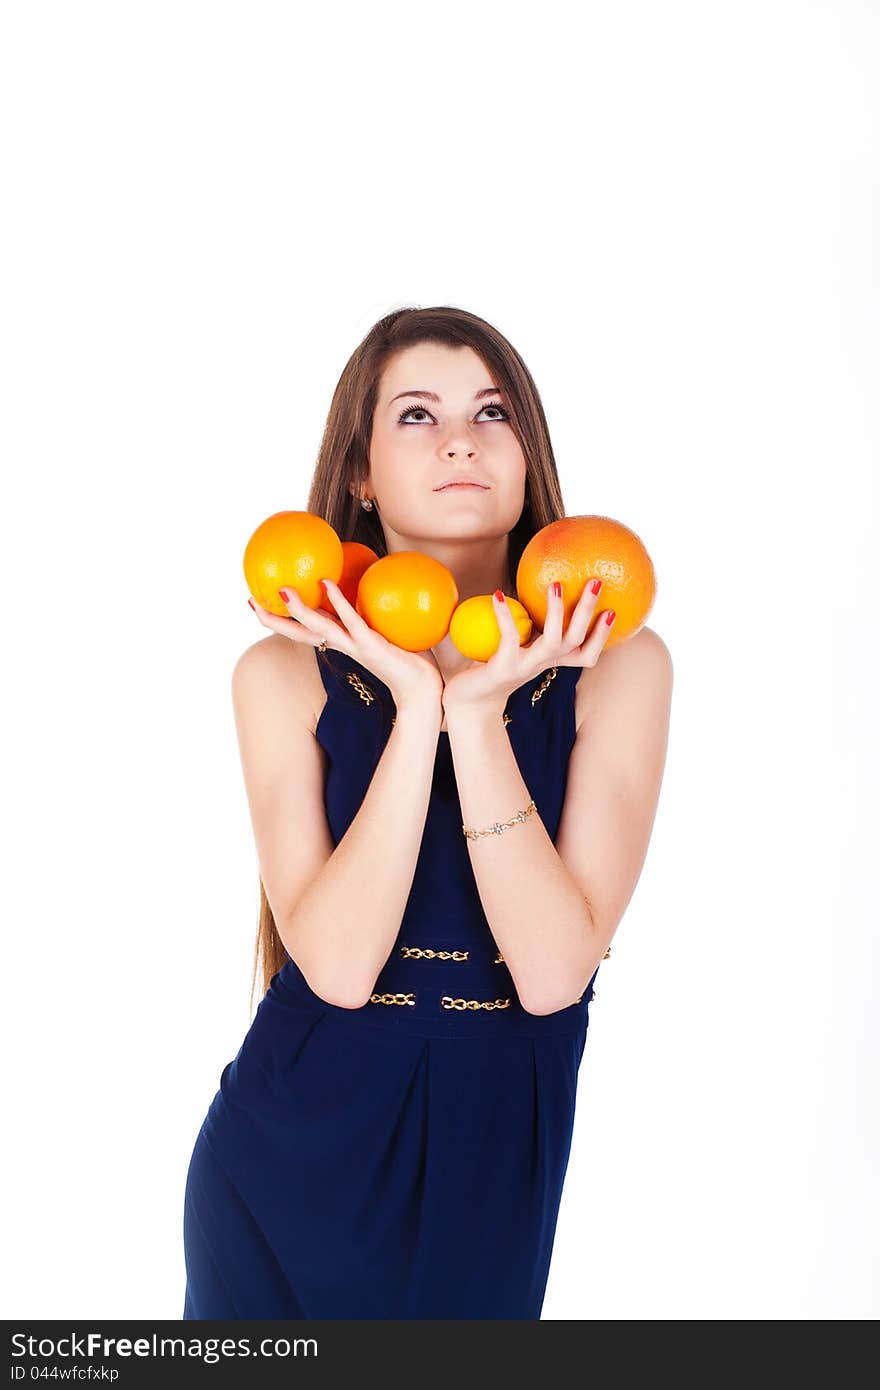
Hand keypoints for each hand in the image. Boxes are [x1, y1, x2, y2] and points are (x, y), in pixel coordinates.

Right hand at [248, 580, 443, 709]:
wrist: (425, 692)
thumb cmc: (409, 661)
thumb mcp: (387, 634)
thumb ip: (375, 617)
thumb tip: (374, 588)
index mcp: (344, 644)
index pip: (307, 630)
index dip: (282, 619)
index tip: (260, 605)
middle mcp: (344, 647)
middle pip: (301, 631)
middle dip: (275, 618)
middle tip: (251, 601)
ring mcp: (356, 647)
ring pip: (320, 628)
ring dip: (300, 611)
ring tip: (282, 592)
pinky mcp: (372, 646)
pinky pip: (352, 622)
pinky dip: (339, 603)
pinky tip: (327, 584)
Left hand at [442, 581, 615, 717]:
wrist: (469, 703)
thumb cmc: (493, 669)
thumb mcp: (516, 650)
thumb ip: (528, 630)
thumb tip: (533, 590)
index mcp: (549, 662)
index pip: (586, 653)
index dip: (602, 635)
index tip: (614, 610)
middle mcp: (543, 665)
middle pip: (576, 640)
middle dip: (588, 611)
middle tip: (595, 581)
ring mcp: (525, 668)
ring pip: (553, 641)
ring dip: (557, 612)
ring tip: (556, 585)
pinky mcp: (504, 668)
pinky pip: (509, 637)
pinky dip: (504, 614)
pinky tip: (497, 594)